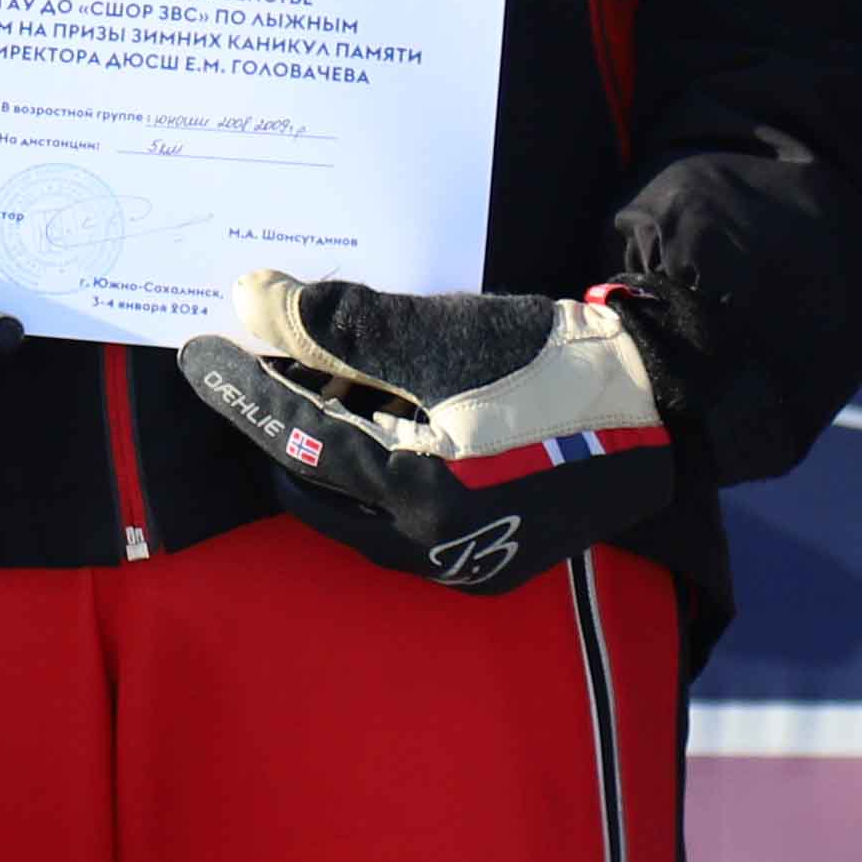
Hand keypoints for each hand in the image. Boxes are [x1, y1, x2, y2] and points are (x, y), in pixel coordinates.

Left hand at [179, 275, 676, 591]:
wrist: (666, 405)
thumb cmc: (557, 364)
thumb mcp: (446, 335)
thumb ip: (345, 325)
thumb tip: (256, 300)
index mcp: (415, 499)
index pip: (297, 438)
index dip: (242, 389)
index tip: (196, 351)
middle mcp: (427, 549)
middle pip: (315, 480)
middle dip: (281, 418)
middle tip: (261, 351)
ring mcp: (458, 561)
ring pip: (351, 500)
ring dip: (327, 437)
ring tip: (317, 368)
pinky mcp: (484, 553)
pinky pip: (394, 511)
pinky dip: (372, 460)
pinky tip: (376, 407)